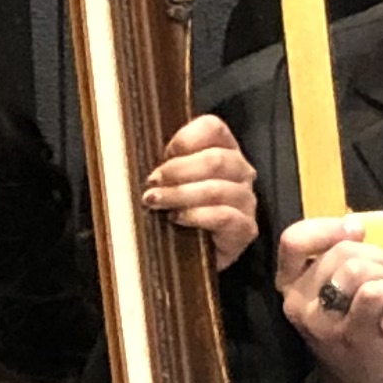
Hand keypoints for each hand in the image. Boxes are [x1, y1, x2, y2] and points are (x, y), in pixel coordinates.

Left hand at [140, 112, 260, 270]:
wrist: (190, 254)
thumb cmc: (177, 209)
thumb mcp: (169, 180)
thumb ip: (164, 160)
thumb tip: (136, 149)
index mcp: (224, 149)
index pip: (213, 128)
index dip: (186, 138)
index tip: (163, 154)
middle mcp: (240, 171)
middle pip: (216, 159)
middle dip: (178, 170)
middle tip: (153, 182)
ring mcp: (246, 200)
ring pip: (218, 189)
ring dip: (181, 194)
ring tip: (156, 202)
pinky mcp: (245, 229)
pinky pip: (224, 216)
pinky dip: (196, 216)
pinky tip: (177, 218)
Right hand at [272, 213, 382, 382]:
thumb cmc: (356, 338)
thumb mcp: (340, 293)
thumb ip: (342, 258)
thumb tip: (352, 221)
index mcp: (290, 287)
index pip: (293, 240)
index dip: (328, 227)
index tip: (356, 233)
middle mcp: (298, 303)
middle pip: (340, 251)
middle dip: (378, 255)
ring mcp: (321, 321)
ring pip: (356, 268)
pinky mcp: (350, 336)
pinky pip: (373, 293)